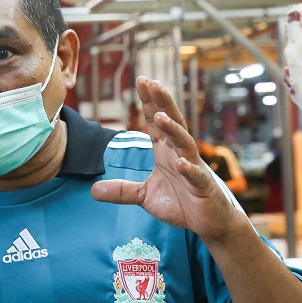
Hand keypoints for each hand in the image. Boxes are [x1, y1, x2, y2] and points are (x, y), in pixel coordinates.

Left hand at [91, 77, 240, 240]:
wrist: (208, 222)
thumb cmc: (181, 203)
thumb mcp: (145, 196)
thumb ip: (122, 190)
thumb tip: (93, 190)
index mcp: (166, 152)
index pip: (156, 122)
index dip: (149, 102)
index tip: (141, 80)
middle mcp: (180, 154)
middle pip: (172, 123)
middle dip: (163, 103)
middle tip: (153, 83)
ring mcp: (193, 168)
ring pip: (184, 143)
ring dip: (173, 130)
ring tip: (160, 116)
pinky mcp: (202, 186)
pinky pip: (195, 175)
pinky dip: (189, 169)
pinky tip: (181, 163)